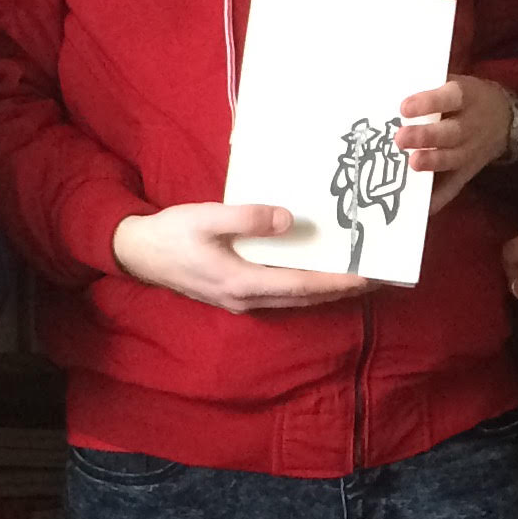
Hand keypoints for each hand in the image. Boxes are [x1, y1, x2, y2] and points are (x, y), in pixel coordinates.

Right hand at [110, 204, 374, 312]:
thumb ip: (246, 219)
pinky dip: (306, 283)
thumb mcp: (207, 218)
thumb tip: (287, 219)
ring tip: (359, 275)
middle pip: (306, 297)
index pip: (303, 285)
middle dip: (343, 288)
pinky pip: (282, 292)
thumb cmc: (171, 235)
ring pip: (296, 297)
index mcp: (242, 283)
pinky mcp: (239, 293)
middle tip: (379, 276)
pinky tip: (320, 270)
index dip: (338, 282)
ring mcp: (243, 300)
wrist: (138, 254)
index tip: (370, 276)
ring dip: (327, 288)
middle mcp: (248, 299)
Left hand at [396, 75, 514, 210]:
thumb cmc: (466, 98)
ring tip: (412, 164)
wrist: (503, 120)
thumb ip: (429, 86)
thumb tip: (390, 90)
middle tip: (400, 138)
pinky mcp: (468, 171)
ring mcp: (471, 151)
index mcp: (467, 97)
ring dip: (432, 164)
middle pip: (450, 132)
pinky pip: (454, 186)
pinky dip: (438, 198)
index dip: (429, 103)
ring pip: (452, 159)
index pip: (450, 97)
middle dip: (425, 137)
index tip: (404, 108)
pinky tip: (421, 207)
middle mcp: (471, 125)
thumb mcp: (455, 82)